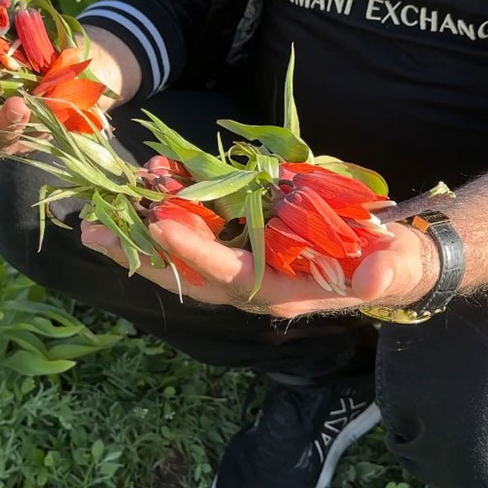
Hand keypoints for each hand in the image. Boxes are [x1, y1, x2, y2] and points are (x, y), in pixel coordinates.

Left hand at [80, 217, 438, 318]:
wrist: (392, 262)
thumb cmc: (393, 262)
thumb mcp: (395, 266)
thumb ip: (385, 271)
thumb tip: (370, 276)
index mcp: (283, 294)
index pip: (230, 277)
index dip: (195, 254)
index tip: (160, 224)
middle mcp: (253, 288)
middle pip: (186, 277)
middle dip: (140, 257)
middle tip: (92, 231)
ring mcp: (242, 271)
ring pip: (181, 261)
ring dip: (139, 241)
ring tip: (92, 220)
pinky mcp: (240, 250)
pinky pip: (195, 239)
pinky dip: (167, 218)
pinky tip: (142, 194)